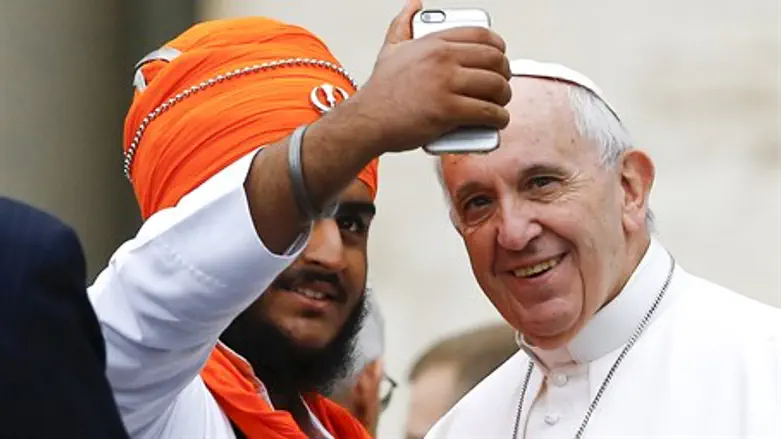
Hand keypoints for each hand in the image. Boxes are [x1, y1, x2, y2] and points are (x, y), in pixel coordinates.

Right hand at [334, 0, 511, 153]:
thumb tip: (414, 4)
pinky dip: (499, 118)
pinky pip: (487, 112)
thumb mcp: (391, 49)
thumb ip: (403, 23)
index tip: (499, 59)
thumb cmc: (381, 90)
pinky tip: (497, 121)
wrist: (367, 120)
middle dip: (505, 74)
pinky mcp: (448, 111)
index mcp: (434, 43)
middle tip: (500, 86)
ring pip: (495, 87)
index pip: (482, 35)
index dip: (498, 48)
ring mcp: (446, 85)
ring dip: (504, 98)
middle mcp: (442, 59)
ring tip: (499, 105)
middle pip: (494, 60)